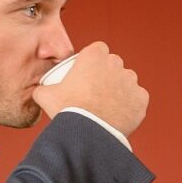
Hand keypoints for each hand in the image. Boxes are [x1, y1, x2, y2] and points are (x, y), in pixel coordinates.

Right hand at [34, 41, 148, 136]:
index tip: (86, 72)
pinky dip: (130, 105)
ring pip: (126, 81)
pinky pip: (137, 98)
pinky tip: (118, 115)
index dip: (92, 59)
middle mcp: (116, 64)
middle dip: (106, 74)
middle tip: (94, 91)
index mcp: (94, 56)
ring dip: (119, 89)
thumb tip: (40, 90)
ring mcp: (131, 82)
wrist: (89, 133)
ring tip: (106, 105)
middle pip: (113, 64)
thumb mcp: (45, 95)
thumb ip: (43, 87)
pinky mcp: (142, 99)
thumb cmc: (67, 110)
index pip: (97, 49)